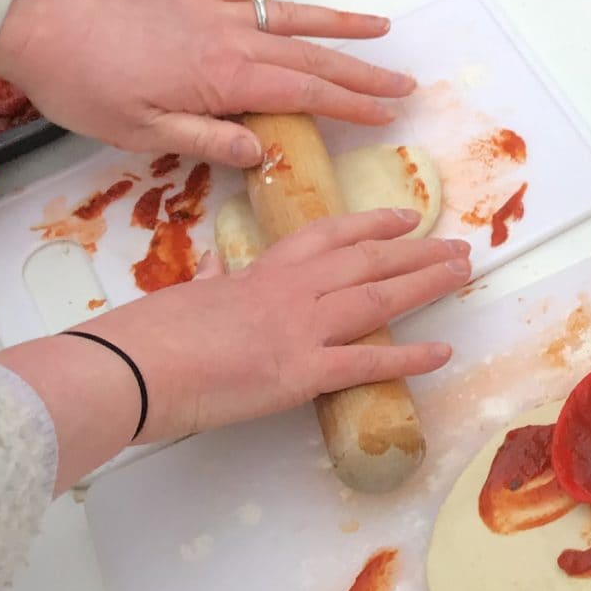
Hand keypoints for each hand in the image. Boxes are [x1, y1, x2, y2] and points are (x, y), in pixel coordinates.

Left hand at [0, 0, 415, 166]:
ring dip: (339, 22)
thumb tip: (266, 150)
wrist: (36, 25)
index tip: (389, 111)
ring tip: (382, 27)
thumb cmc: (82, 86)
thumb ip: (207, 140)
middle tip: (404, 82)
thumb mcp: (140, 133)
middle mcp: (231, 39)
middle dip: (362, 71)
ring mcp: (213, 12)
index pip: (305, 92)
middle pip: (312, 55)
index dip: (352, 103)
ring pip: (291, 16)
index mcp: (225, 78)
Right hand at [0, 209, 468, 489]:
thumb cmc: (146, 337)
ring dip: (426, 284)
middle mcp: (290, 292)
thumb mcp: (189, 299)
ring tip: (463, 274)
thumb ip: (217, 290)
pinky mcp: (300, 373)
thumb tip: (220, 279)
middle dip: (418, 251)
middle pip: (368, 262)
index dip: (372, 224)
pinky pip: (367, 363)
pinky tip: (442, 352)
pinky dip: (409, 358)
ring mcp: (300, 330)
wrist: (128, 367)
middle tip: (458, 246)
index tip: (405, 216)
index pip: (328, 236)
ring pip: (379, 299)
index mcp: (262, 273)